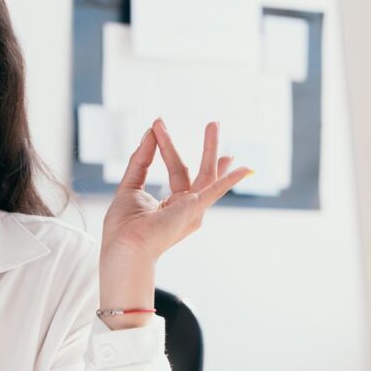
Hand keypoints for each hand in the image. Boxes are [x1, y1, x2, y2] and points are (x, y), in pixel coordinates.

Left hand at [101, 118, 252, 265]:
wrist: (124, 246)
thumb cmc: (122, 227)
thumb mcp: (130, 185)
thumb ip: (141, 160)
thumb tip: (149, 133)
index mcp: (172, 206)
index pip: (177, 171)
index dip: (168, 148)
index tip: (158, 128)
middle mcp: (186, 209)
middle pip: (196, 171)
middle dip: (206, 148)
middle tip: (213, 124)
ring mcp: (192, 210)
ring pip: (206, 174)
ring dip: (210, 148)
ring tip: (213, 124)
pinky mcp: (194, 209)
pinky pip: (215, 190)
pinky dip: (230, 180)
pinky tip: (247, 169)